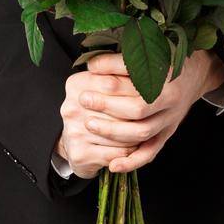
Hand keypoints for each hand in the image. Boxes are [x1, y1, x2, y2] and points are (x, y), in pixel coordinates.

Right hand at [56, 59, 141, 177]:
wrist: (75, 143)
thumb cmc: (94, 111)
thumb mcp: (100, 87)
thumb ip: (117, 74)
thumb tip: (143, 70)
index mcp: (76, 84)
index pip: (113, 83)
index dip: (137, 90)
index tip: (151, 93)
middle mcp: (71, 107)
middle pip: (119, 109)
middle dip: (139, 114)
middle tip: (152, 114)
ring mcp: (74, 131)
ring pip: (121, 133)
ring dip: (138, 134)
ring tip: (146, 130)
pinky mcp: (79, 153)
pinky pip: (117, 153)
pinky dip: (130, 151)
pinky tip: (135, 146)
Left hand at [69, 49, 223, 173]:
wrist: (196, 74)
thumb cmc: (169, 59)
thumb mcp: (152, 52)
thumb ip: (122, 60)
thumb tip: (92, 65)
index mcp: (168, 77)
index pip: (137, 80)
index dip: (112, 78)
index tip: (89, 73)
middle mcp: (171, 100)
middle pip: (138, 109)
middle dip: (107, 106)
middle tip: (84, 100)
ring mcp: (170, 120)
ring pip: (142, 133)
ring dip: (114, 131)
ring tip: (89, 124)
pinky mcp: (167, 134)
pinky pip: (151, 152)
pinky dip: (132, 161)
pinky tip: (112, 166)